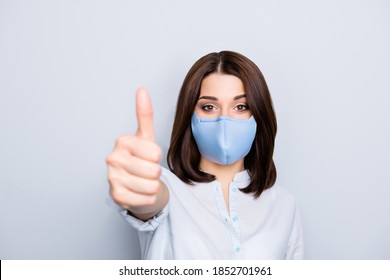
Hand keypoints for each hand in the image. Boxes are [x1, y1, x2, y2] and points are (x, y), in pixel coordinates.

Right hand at [106, 88, 167, 217]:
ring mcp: (112, 178)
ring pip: (151, 186)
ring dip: (152, 186)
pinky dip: (147, 198)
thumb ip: (145, 115)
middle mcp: (112, 158)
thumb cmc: (141, 158)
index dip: (156, 157)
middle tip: (145, 170)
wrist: (132, 184)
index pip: (155, 153)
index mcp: (122, 141)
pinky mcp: (115, 196)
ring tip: (142, 180)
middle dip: (155, 173)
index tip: (147, 156)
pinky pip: (146, 199)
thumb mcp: (146, 137)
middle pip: (154, 171)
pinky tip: (138, 191)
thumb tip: (141, 90)